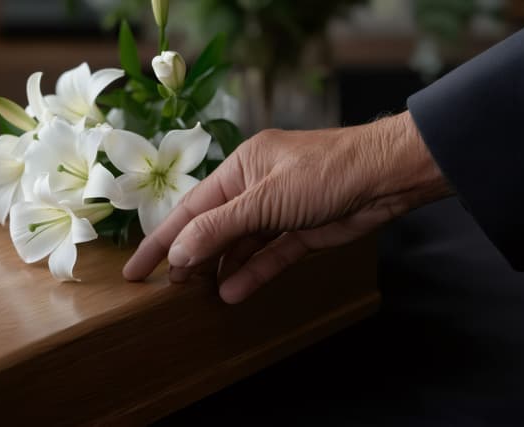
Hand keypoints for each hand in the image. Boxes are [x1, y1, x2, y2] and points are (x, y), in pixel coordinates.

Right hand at [123, 111, 450, 302]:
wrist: (387, 177)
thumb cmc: (325, 174)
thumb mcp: (265, 199)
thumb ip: (220, 227)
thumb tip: (178, 252)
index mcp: (240, 169)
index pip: (190, 209)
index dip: (162, 239)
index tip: (136, 268)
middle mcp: (254, 189)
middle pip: (212, 227)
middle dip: (189, 256)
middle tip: (167, 287)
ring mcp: (278, 211)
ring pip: (239, 245)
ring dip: (220, 268)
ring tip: (197, 294)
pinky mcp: (300, 232)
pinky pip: (269, 255)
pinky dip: (252, 272)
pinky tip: (232, 291)